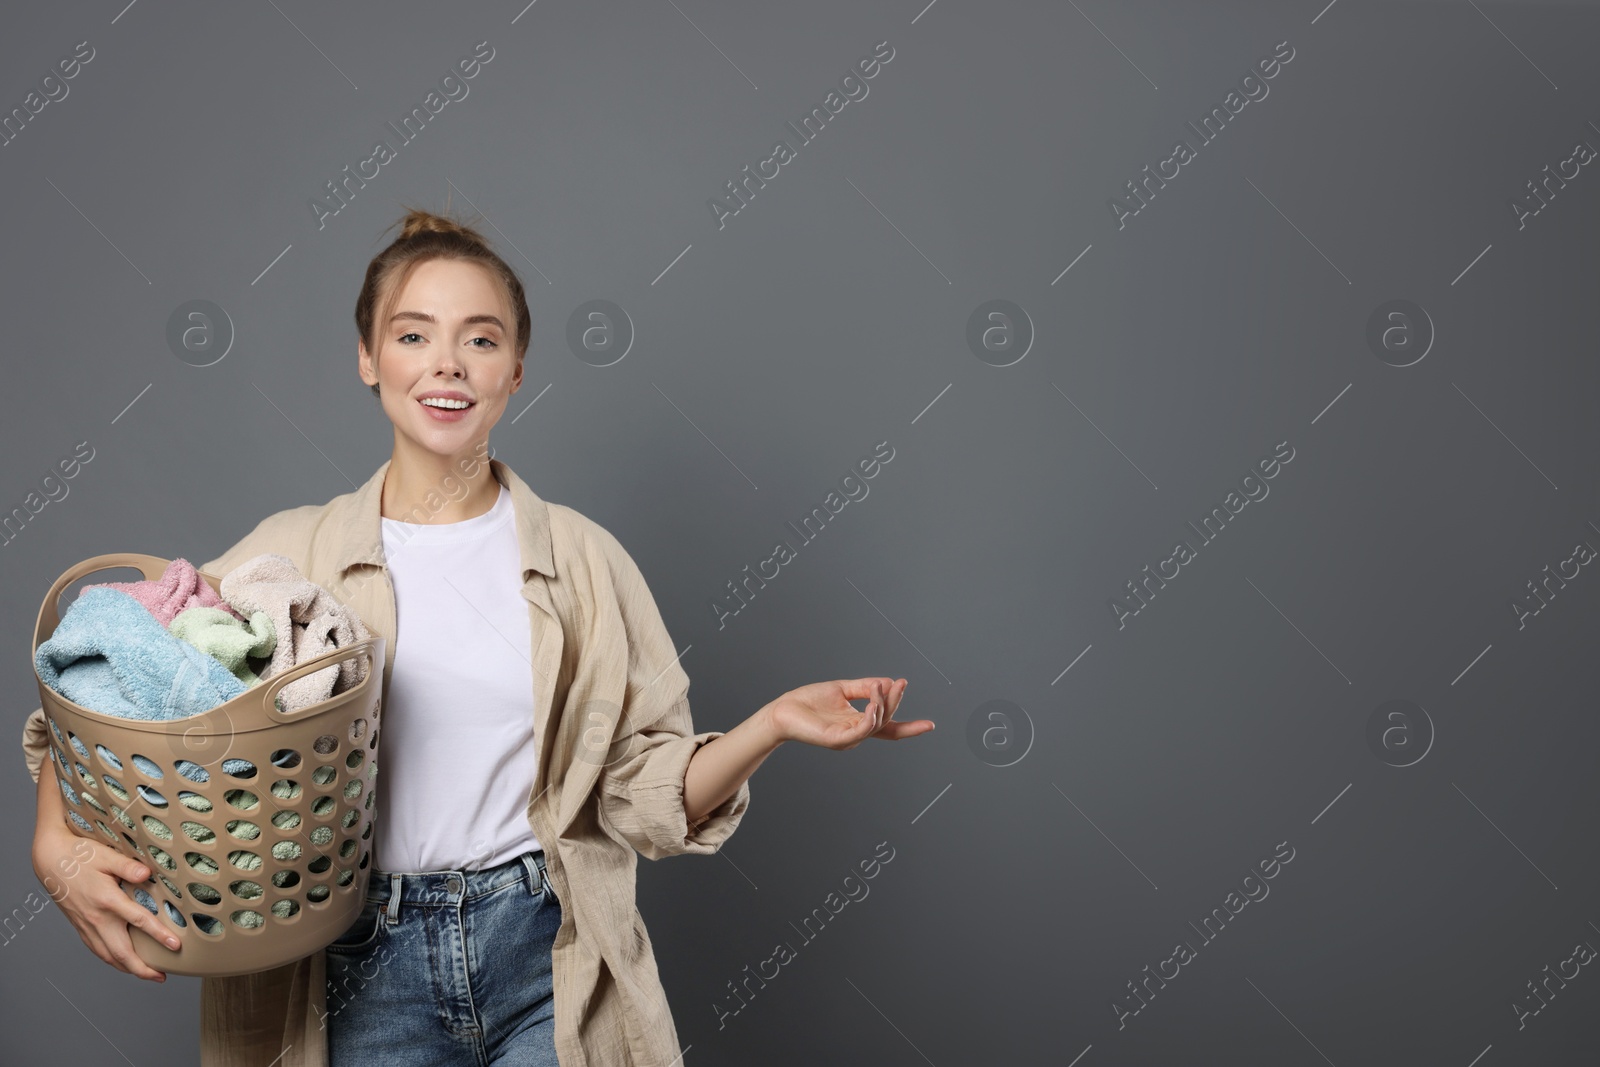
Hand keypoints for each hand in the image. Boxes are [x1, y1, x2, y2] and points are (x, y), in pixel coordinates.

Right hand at [31, 823, 179, 981]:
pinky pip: (97, 950)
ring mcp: (87, 925)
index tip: (175, 946)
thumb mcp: (106, 856)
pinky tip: (122, 962)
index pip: (138, 922)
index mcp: (107, 900)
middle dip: (142, 969)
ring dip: (128, 968)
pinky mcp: (80, 927)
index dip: (159, 935)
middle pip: (121, 952)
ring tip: (147, 974)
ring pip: (108, 956)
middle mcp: (96, 918)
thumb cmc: (80, 855)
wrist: (50, 861)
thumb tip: (148, 873)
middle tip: (162, 977)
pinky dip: (112, 960)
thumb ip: (128, 866)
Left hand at [763, 677, 931, 749]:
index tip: (931, 725)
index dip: (910, 727)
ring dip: (883, 704)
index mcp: (858, 723)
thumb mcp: (842, 689)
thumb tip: (888, 682)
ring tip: (882, 686)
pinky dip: (871, 717)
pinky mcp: (837, 740)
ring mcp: (848, 739)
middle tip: (901, 683)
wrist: (783, 710)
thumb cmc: (808, 701)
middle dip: (895, 702)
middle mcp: (856, 734)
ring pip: (876, 724)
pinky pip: (861, 731)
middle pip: (886, 721)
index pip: (889, 727)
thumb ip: (865, 687)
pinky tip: (874, 704)